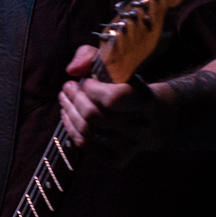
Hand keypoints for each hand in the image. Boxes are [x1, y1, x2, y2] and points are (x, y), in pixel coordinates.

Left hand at [57, 45, 164, 160]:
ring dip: (69, 112)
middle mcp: (139, 127)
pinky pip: (85, 145)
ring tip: (64, 99)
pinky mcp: (117, 160)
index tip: (86, 80)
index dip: (92, 88)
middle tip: (67, 87)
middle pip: (94, 116)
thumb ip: (90, 56)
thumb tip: (72, 69)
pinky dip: (70, 128)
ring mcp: (129, 146)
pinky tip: (68, 115)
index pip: (113, 99)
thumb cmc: (126, 86)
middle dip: (74, 99)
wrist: (151, 118)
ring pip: (86, 132)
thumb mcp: (114, 63)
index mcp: (143, 101)